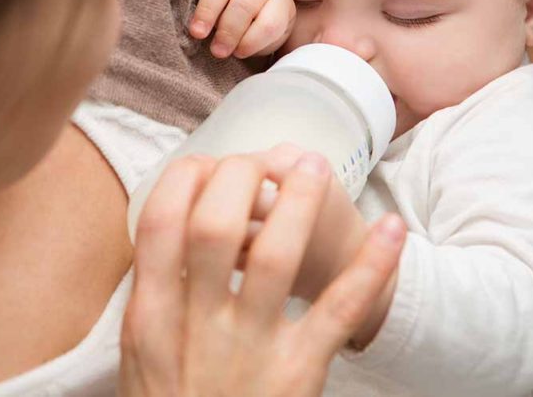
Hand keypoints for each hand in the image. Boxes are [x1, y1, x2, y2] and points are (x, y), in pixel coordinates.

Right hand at [120, 147, 405, 396]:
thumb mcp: (140, 356)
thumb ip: (153, 295)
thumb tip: (174, 225)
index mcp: (150, 319)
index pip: (159, 224)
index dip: (186, 178)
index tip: (208, 162)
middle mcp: (197, 328)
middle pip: (216, 226)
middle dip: (241, 177)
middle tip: (263, 161)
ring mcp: (251, 350)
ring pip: (277, 256)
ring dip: (300, 202)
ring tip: (316, 166)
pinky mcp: (299, 372)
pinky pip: (340, 310)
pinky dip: (372, 266)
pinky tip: (391, 228)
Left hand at [183, 0, 294, 58]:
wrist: (267, 22)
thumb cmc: (227, 13)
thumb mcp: (210, 5)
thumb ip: (200, 6)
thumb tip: (193, 29)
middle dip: (208, 11)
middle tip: (197, 34)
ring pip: (245, 5)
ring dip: (230, 32)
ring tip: (219, 52)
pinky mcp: (283, 6)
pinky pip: (268, 25)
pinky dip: (251, 42)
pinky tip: (241, 51)